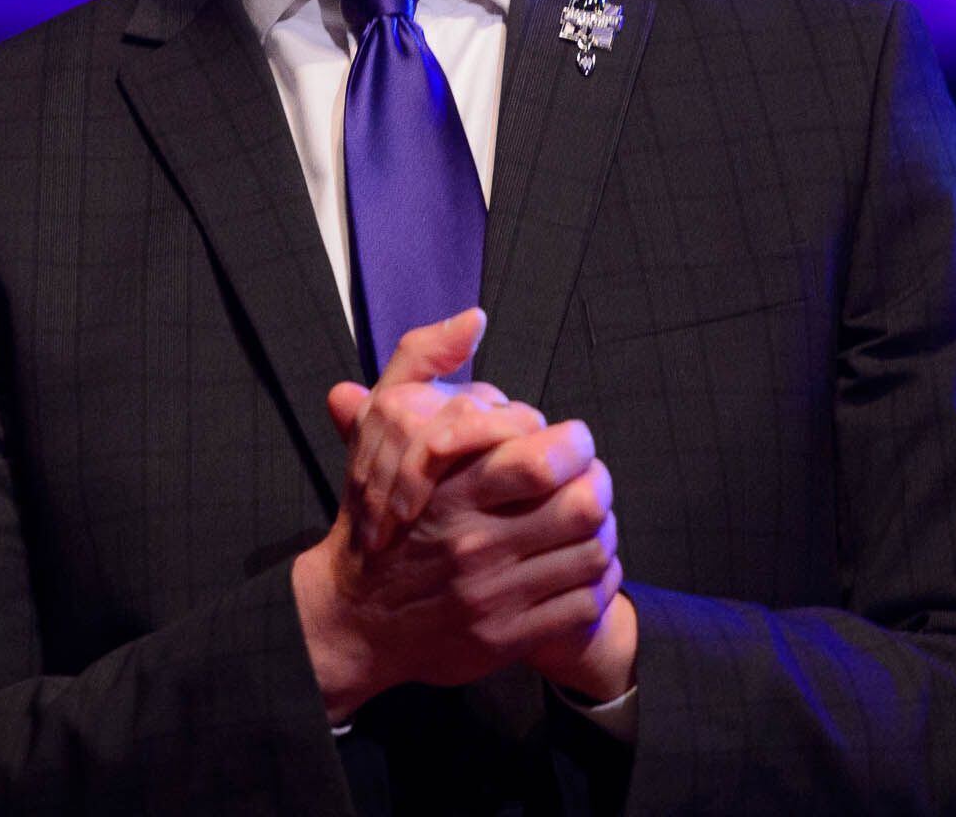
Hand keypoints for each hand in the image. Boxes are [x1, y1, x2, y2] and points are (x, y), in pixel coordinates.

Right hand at [291, 310, 624, 720]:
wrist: (353, 620)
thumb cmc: (376, 517)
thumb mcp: (381, 429)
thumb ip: (421, 361)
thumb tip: (473, 317)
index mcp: (450, 489)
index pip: (545, 458)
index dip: (573, 444)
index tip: (567, 442)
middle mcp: (474, 543)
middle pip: (583, 504)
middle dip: (598, 483)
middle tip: (588, 478)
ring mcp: (493, 596)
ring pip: (592, 553)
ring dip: (602, 531)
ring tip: (587, 519)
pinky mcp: (508, 639)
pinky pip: (584, 602)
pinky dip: (596, 578)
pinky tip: (580, 563)